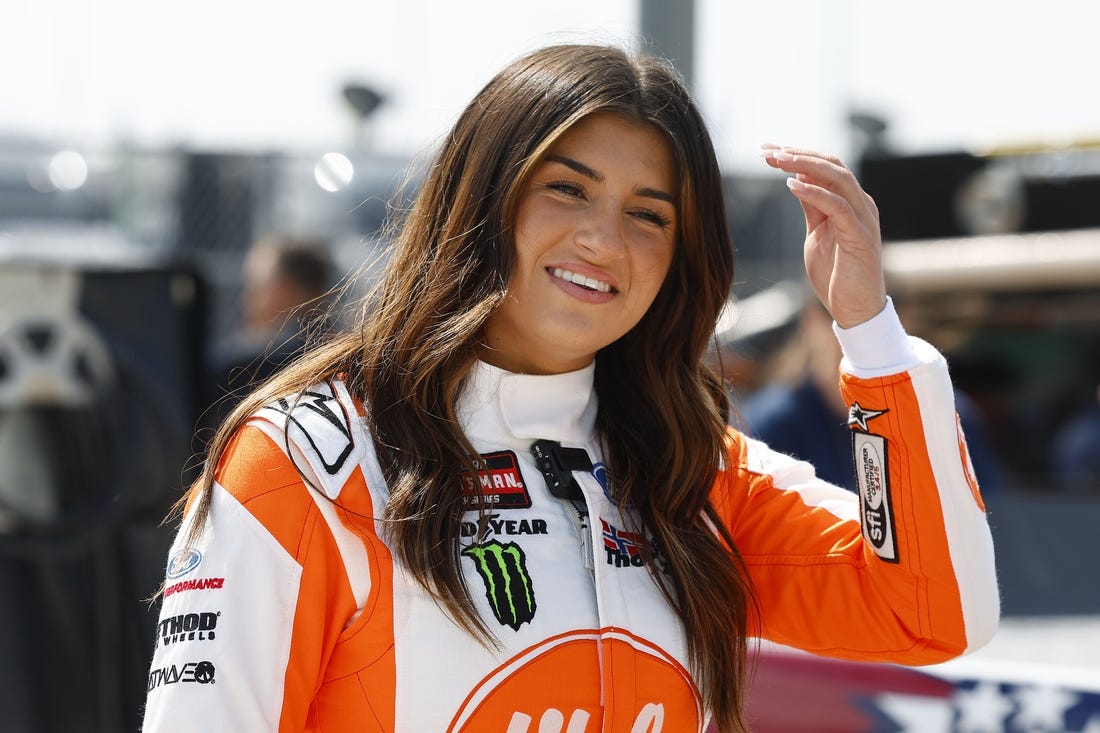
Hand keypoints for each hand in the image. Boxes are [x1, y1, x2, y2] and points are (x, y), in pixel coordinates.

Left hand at [762, 145, 885, 327]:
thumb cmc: (836, 273)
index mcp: (850, 202)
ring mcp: (863, 219)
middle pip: (832, 165)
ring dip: (805, 166)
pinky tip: (792, 186)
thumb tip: (796, 180)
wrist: (856, 310)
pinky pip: (838, 206)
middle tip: (767, 150)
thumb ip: (812, 207)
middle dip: (798, 154)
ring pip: (838, 178)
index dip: (797, 155)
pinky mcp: (860, 236)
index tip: (767, 150)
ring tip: (778, 160)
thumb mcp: (817, 233)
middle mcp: (860, 204)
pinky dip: (815, 193)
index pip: (825, 167)